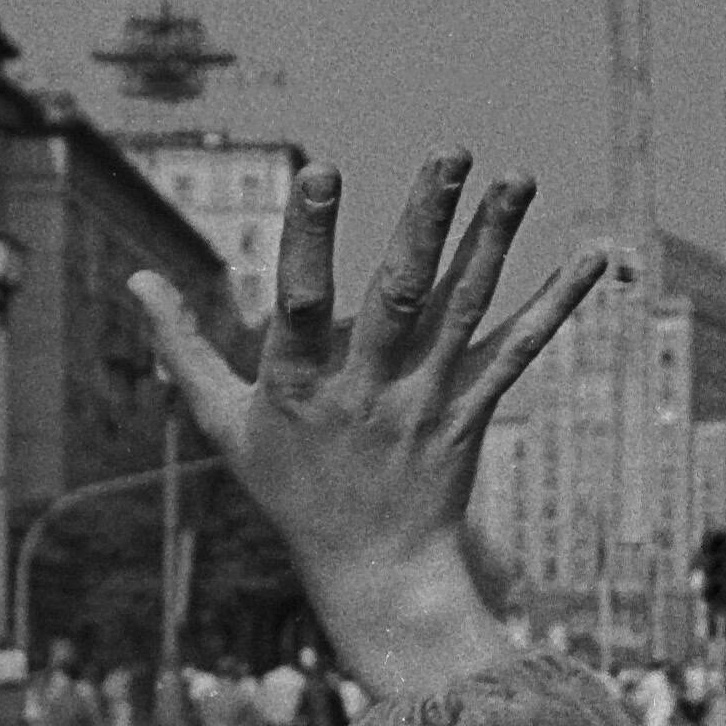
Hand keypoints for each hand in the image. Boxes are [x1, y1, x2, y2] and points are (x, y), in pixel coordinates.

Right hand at [128, 152, 598, 706]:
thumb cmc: (290, 488)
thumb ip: (182, 347)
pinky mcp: (470, 416)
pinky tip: (590, 257)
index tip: (320, 170)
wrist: (372, 573)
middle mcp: (366, 393)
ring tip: (517, 178)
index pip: (300, 301)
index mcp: (298, 387)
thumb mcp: (223, 423)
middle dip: (425, 221)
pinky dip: (555, 305)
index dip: (309, 237)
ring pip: (464, 312)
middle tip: (450, 152)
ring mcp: (425, 405)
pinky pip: (516, 353)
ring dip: (493, 241)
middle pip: (398, 295)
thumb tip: (136, 278)